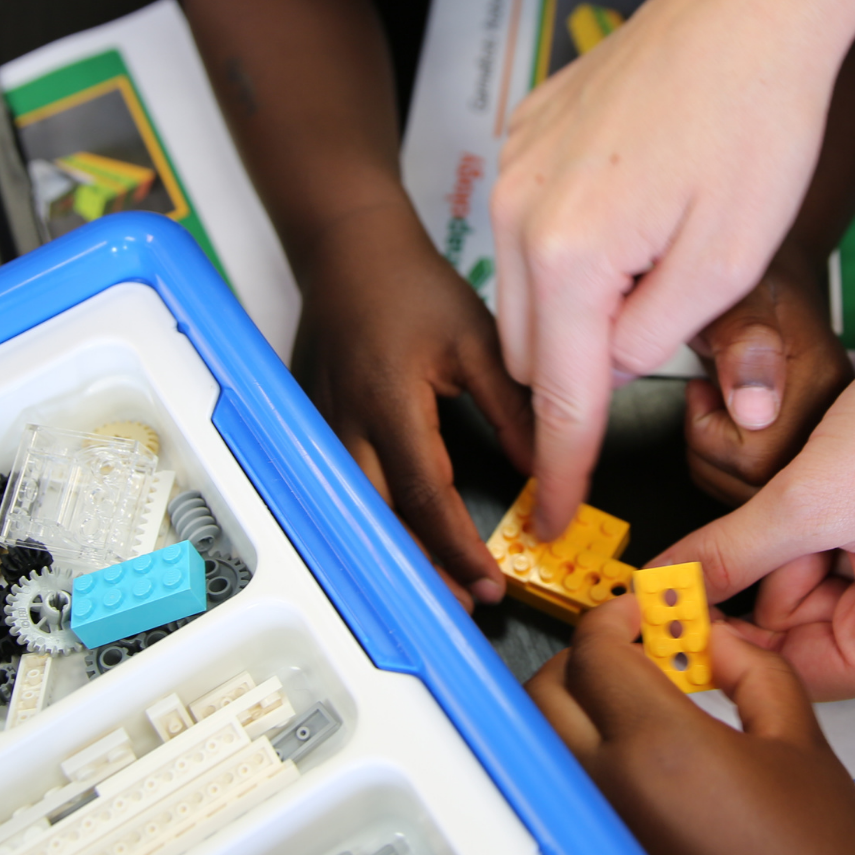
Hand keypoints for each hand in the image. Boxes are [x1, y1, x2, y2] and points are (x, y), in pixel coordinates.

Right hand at [288, 202, 532, 607]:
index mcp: (389, 402)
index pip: (425, 498)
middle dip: (419, 571)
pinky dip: (368, 521)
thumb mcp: (477, 339)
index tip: (489, 585)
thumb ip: (513, 406)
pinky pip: (335, 489)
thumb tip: (547, 469)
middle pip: (378, 522)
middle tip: (461, 606)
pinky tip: (396, 541)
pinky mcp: (307, 426)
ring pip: (351, 513)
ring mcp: (317, 428)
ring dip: (392, 552)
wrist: (347, 247)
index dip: (457, 549)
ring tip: (435, 585)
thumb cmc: (411, 285)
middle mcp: (344, 423)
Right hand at [491, 0, 854, 538]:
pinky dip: (571, 242)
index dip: (562, 468)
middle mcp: (518, 207)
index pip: (560, 395)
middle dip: (583, 369)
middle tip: (663, 342)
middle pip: (534, 345)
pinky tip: (640, 204)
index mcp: (569, 253)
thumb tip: (610, 364)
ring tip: (665, 258)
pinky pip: (529, 219)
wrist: (760, 1)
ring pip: (526, 285)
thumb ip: (654, 337)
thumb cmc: (762, 122)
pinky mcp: (527, 123)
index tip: (556, 519)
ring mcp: (515, 159)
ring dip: (579, 305)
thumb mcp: (731, 262)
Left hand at [527, 598, 854, 854]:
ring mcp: (603, 821)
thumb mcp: (800, 738)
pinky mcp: (609, 842)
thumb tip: (713, 637)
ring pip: (550, 739)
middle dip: (584, 655)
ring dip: (581, 702)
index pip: (594, 653)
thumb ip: (750, 666)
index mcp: (660, 748)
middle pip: (547, 693)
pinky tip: (644, 743)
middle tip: (633, 645)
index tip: (643, 610)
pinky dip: (590, 747)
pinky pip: (571, 779)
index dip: (614, 616)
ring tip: (641, 692)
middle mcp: (614, 788)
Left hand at [652, 248, 854, 696]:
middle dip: (769, 561)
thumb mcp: (812, 496)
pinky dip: (823, 509)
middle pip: (798, 625)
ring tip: (830, 473)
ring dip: (796, 527)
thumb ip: (729, 553)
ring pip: (813, 579)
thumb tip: (665, 588)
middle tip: (783, 500)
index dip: (718, 624)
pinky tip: (845, 465)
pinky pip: (843, 547)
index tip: (662, 588)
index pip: (782, 669)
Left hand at [685, 253, 852, 505]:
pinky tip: (727, 429)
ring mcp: (828, 443)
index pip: (762, 458)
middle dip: (710, 453)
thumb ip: (743, 345)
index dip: (710, 437)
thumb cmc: (747, 287)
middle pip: (762, 492)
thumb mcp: (735, 299)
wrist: (767, 290)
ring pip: (757, 501)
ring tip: (714, 410)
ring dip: (713, 463)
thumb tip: (753, 409)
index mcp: (824, 382)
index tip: (701, 392)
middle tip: (704, 401)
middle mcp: (836, 421)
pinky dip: (723, 470)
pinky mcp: (812, 455)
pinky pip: (758, 493)